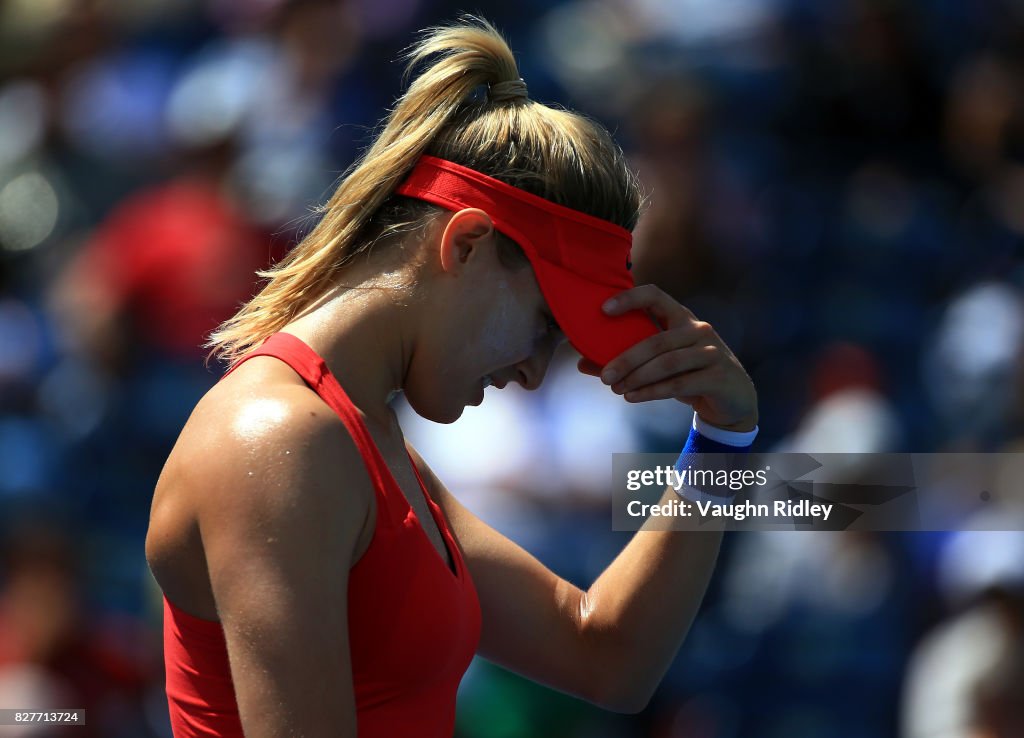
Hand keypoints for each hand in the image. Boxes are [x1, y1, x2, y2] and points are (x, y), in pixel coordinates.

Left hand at [577, 285, 758, 431]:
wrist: (733, 400)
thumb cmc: (689, 375)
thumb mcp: (659, 366)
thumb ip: (624, 361)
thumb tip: (582, 362)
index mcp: (681, 318)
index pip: (655, 296)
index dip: (629, 299)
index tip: (603, 310)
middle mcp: (699, 329)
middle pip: (656, 341)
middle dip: (626, 359)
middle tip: (604, 376)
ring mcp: (711, 352)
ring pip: (667, 363)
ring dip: (637, 378)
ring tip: (616, 389)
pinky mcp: (717, 376)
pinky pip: (678, 383)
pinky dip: (652, 392)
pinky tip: (633, 397)